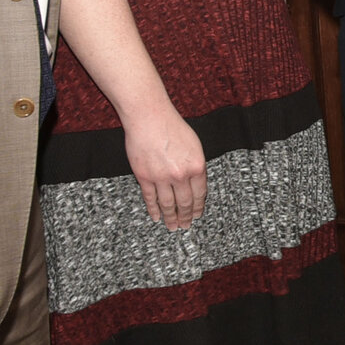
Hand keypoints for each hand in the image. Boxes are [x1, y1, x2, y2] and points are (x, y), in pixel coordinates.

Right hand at [124, 107, 208, 229]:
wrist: (149, 117)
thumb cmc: (172, 126)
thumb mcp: (194, 145)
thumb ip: (195, 165)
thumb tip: (195, 183)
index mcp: (197, 166)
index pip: (200, 194)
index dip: (198, 207)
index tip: (197, 215)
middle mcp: (181, 175)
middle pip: (185, 202)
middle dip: (186, 217)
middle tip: (185, 226)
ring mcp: (162, 177)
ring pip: (168, 204)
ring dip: (171, 217)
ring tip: (172, 227)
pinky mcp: (144, 177)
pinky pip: (151, 198)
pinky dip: (154, 210)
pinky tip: (156, 217)